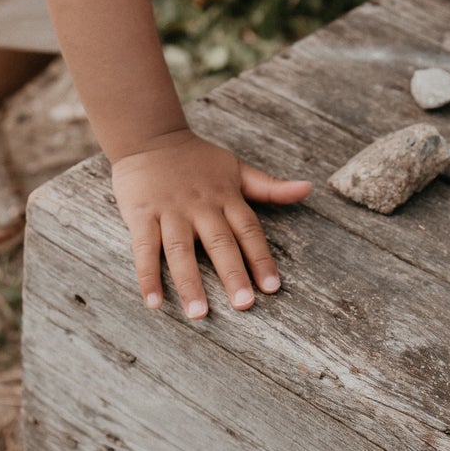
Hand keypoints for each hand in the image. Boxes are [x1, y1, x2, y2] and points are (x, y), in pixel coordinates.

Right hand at [110, 127, 311, 318]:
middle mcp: (200, 206)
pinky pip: (144, 249)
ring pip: (181, 250)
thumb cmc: (197, 159)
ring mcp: (170, 211)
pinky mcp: (142, 215)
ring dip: (189, 283)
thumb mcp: (236, 169)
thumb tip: (307, 189)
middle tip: (244, 305)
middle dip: (232, 274)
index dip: (261, 258)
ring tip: (198, 314)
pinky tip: (154, 303)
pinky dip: (148, 276)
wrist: (150, 136)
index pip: (248, 230)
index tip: (272, 287)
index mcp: (225, 196)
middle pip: (219, 242)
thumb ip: (270, 187)